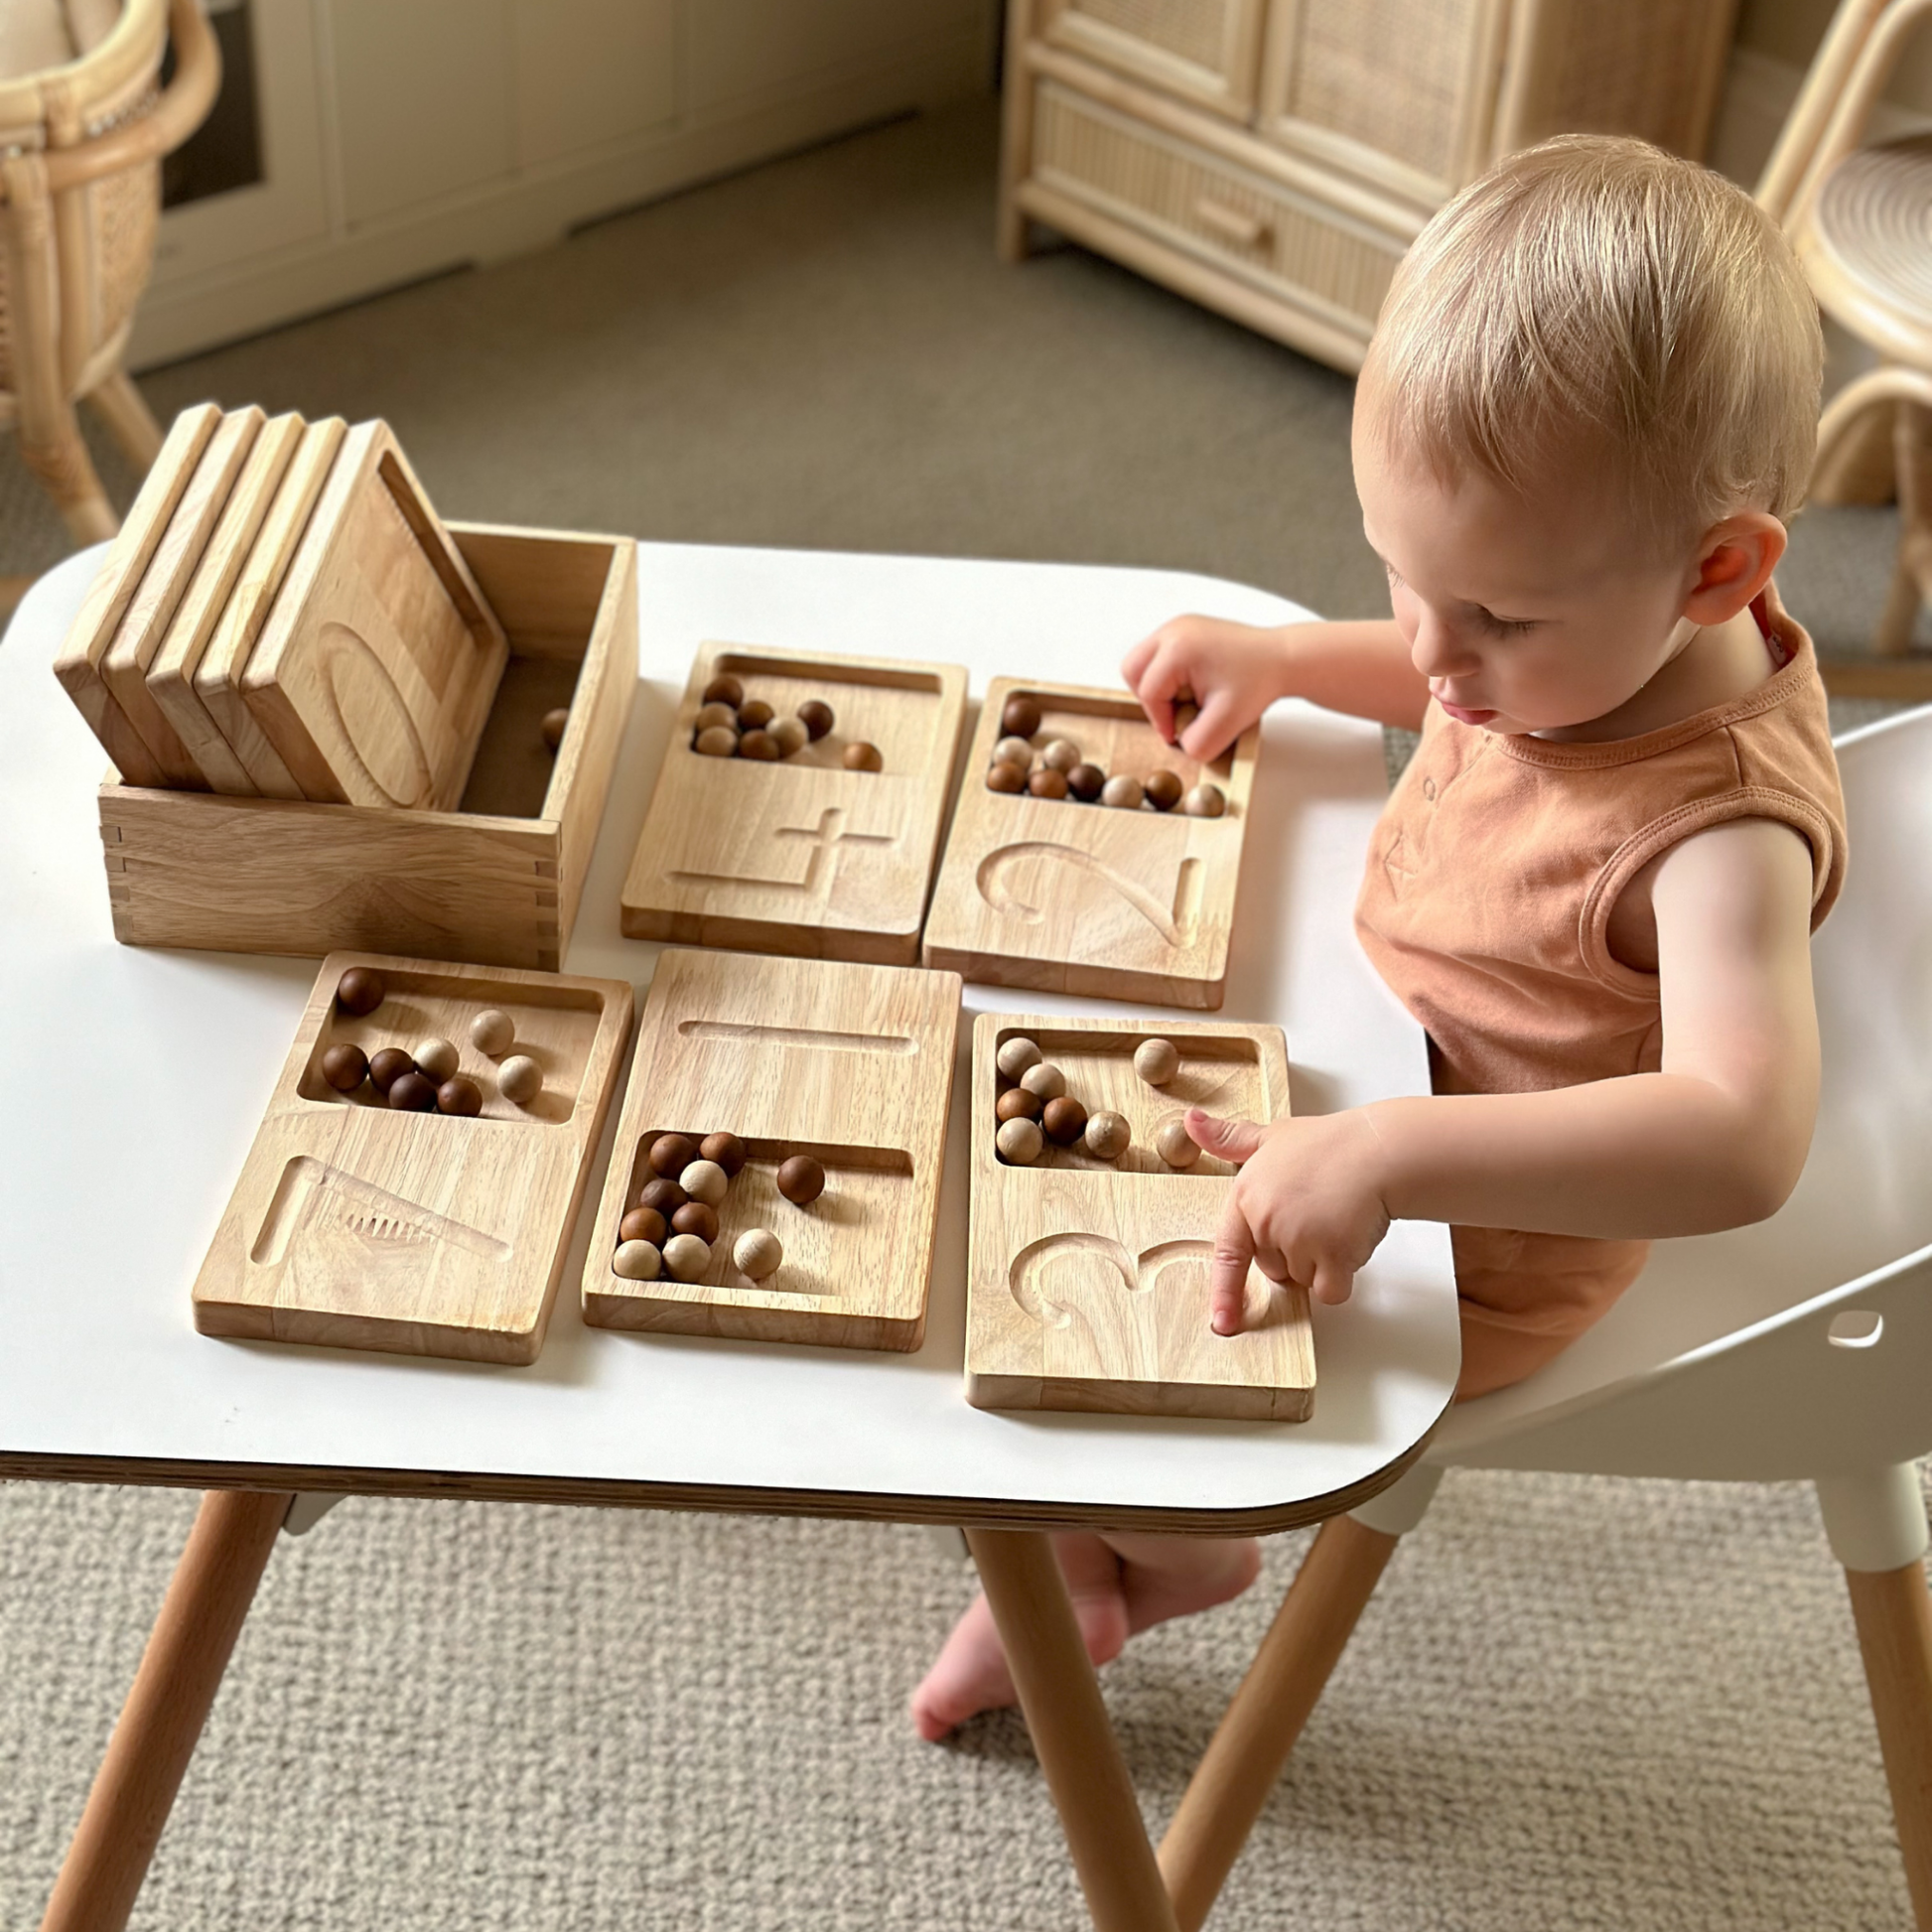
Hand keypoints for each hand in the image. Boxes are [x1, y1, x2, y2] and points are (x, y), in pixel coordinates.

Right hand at [1121, 615, 1288, 761]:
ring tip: (1188, 699)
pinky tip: (1196, 686)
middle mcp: (1174, 630)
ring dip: (1157, 686)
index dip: (1160, 720)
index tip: (1178, 734)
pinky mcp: (1187, 629)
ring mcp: (1179, 625)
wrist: (1283, 657)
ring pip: (1143, 661)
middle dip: (1150, 697)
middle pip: (1133, 669)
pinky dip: (1168, 675)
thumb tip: (1181, 746)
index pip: (1148, 691)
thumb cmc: (1260, 680)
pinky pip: (1159, 655)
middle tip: (1175, 715)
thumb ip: (1198, 743)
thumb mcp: (1228, 722)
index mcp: (1178, 648)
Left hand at [1188, 1107, 1392, 1332]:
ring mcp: (1298, 1239)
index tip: (1222, 1322)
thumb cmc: (1332, 1145)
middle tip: (1316, 1216)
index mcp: (1247, 1195)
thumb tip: (1192, 1122)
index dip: (1225, 1291)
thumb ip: (1231, 1139)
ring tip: (1336, 1220)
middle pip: (1273, 1268)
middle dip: (1294, 1253)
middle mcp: (1267, 1220)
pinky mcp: (1330, 1256)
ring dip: (1321, 1263)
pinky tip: (1350, 1240)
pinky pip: (1330, 1291)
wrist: (1379, 1151)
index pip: (1229, 1251)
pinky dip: (1342, 1277)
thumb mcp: (1273, 1136)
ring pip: (1303, 1281)